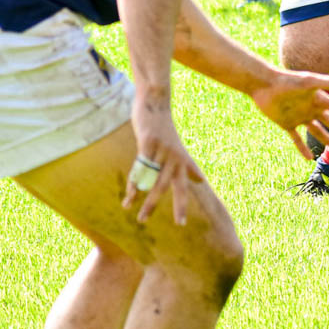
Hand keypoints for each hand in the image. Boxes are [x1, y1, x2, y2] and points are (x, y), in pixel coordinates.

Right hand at [125, 98, 204, 224]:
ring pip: (149, 178)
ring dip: (138, 195)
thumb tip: (201, 181)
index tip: (180, 224)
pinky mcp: (148, 142)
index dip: (181, 206)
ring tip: (130, 209)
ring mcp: (162, 150)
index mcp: (181, 161)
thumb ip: (189, 166)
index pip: (183, 188)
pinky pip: (139, 165)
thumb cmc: (166, 130)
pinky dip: (133, 179)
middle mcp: (175, 157)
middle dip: (155, 206)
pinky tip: (128, 190)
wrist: (157, 103)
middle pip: (165, 187)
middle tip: (144, 222)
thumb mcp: (179, 149)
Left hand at [250, 70, 328, 157]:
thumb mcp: (309, 81)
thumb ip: (328, 82)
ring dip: (328, 140)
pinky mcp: (287, 123)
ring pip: (318, 132)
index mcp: (320, 99)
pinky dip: (302, 148)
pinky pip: (296, 138)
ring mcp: (300, 117)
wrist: (264, 84)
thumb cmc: (287, 80)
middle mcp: (312, 108)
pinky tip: (308, 158)